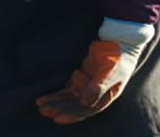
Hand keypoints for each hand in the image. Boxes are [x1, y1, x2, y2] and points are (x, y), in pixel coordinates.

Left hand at [36, 18, 153, 123]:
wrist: (118, 42)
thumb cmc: (118, 58)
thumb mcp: (110, 73)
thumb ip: (98, 87)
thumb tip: (85, 103)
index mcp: (107, 96)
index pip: (87, 109)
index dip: (72, 115)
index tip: (57, 118)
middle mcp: (96, 94)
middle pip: (75, 106)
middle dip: (59, 109)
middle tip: (43, 111)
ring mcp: (87, 86)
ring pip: (69, 99)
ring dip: (56, 103)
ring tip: (40, 107)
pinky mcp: (80, 78)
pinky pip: (67, 89)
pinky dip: (57, 94)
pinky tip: (45, 99)